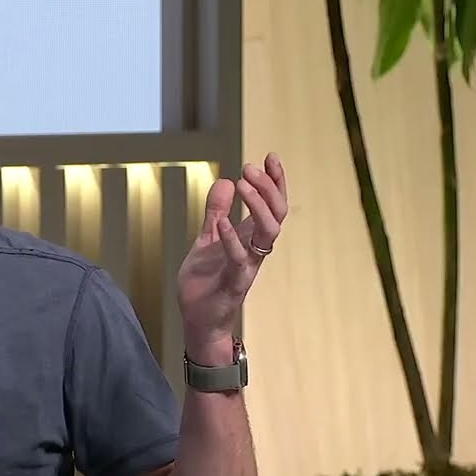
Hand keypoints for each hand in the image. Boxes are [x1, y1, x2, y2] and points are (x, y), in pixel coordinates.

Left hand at [177, 154, 287, 348]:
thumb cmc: (206, 282)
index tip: (271, 156)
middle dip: (269, 188)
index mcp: (250, 238)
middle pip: (277, 215)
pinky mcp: (234, 284)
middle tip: (251, 166)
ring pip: (268, 234)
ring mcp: (247, 266)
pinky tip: (223, 222)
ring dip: (258, 207)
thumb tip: (225, 181)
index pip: (273, 205)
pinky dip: (232, 239)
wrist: (198, 320)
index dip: (275, 181)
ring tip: (244, 184)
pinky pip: (240, 259)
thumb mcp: (207, 239)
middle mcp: (255, 250)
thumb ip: (215, 213)